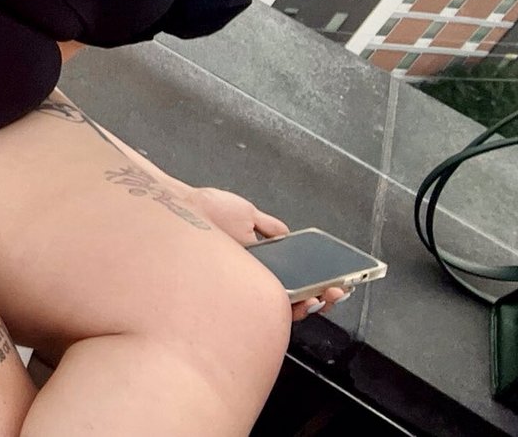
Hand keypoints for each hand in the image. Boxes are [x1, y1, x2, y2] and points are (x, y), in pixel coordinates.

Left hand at [182, 188, 350, 321]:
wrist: (178, 210)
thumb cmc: (204, 212)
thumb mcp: (246, 214)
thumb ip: (270, 227)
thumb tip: (289, 235)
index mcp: (257, 258)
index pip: (294, 277)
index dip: (319, 282)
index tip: (339, 279)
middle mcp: (251, 276)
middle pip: (294, 296)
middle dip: (321, 296)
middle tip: (337, 290)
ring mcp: (243, 286)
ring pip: (283, 307)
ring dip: (311, 303)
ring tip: (326, 293)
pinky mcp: (234, 292)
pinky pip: (266, 306)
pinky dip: (289, 305)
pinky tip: (304, 297)